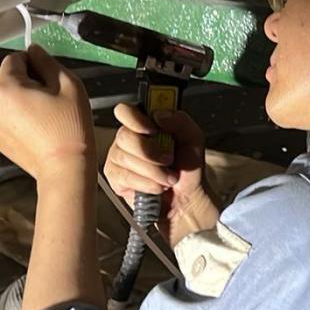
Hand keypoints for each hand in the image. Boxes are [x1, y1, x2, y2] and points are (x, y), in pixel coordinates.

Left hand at [0, 45, 95, 180]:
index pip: (14, 58)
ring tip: (44, 117)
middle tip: (51, 101)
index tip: (49, 79)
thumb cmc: (69, 129)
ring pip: (6, 96)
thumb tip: (34, 51)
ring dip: (22, 100)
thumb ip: (47, 61)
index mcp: (6, 89)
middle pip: (8, 78)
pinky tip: (36, 128)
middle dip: (28, 83)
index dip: (34, 64)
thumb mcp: (68, 84)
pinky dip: (17, 116)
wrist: (64, 167)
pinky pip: (4, 114)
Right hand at [105, 103, 218, 244]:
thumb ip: (181, 121)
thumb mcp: (194, 139)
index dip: (136, 119)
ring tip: (167, 177)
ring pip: (125, 158)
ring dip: (153, 171)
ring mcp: (118, 157)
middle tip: (168, 160)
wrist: (187, 198)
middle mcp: (129, 138)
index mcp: (145, 123)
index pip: (126, 111)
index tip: (153, 130)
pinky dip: (145, 184)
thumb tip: (159, 114)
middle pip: (125, 136)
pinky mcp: (115, 177)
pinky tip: (156, 186)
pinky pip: (124, 177)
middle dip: (151, 152)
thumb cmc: (188, 168)